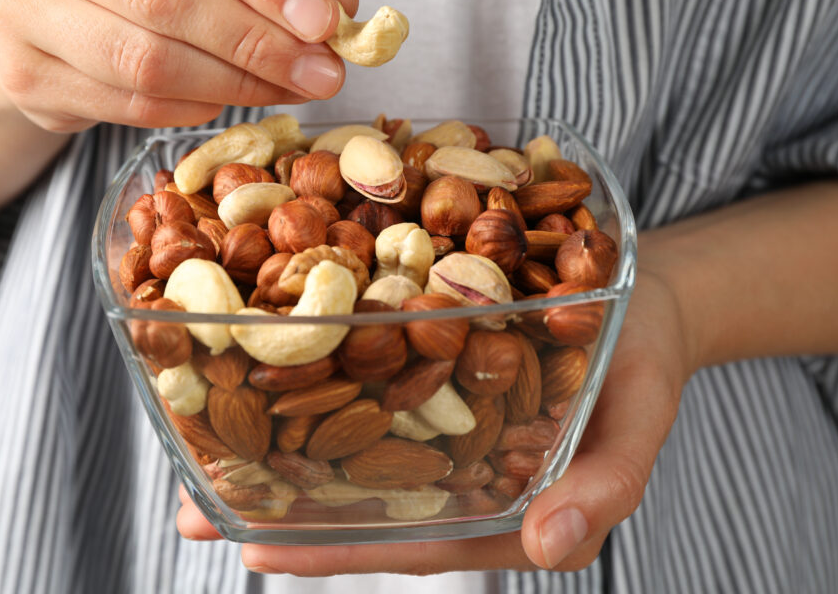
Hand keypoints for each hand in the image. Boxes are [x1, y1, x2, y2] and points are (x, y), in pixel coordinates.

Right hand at [0, 0, 355, 132]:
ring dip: (232, 83)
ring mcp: (10, 0)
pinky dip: (190, 106)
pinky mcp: (18, 72)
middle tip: (322, 71)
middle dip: (257, 40)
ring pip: (143, 60)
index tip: (325, 19)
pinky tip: (224, 98)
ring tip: (286, 87)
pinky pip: (125, 103)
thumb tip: (338, 9)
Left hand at [176, 265, 696, 575]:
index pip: (407, 537)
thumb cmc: (642, 358)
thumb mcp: (639, 421)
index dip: (335, 549)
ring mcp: (438, 415)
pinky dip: (315, 378)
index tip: (260, 550)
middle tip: (193, 513)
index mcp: (500, 499)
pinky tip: (262, 365)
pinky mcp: (429, 361)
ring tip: (197, 444)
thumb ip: (605, 488)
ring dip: (278, 443)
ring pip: (351, 440)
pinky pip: (366, 378)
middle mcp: (456, 466)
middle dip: (278, 508)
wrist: (644, 286)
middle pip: (360, 497)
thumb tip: (550, 547)